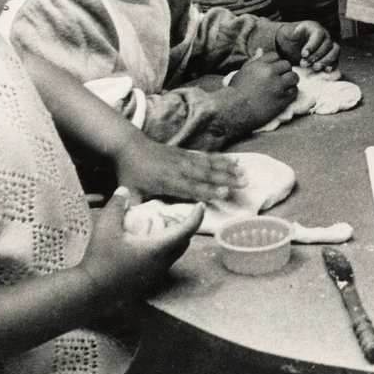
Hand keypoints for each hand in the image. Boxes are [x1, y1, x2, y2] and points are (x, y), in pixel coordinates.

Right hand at [78, 188, 202, 298]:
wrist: (90, 292)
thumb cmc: (100, 259)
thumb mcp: (106, 227)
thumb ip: (117, 206)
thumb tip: (124, 190)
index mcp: (158, 249)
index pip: (186, 230)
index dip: (196, 216)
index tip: (201, 206)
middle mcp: (161, 263)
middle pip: (183, 242)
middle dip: (183, 226)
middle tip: (173, 214)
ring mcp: (154, 274)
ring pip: (174, 253)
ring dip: (172, 238)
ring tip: (159, 225)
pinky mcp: (146, 281)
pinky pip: (163, 261)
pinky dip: (162, 248)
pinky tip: (145, 242)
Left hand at [112, 135, 243, 200]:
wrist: (128, 146)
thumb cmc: (129, 173)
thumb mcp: (130, 194)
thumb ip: (139, 210)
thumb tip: (144, 227)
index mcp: (167, 181)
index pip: (190, 187)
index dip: (207, 190)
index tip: (225, 193)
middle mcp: (179, 168)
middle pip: (206, 174)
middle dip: (227, 178)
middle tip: (245, 182)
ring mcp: (184, 159)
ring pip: (209, 164)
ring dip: (228, 168)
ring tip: (245, 172)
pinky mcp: (185, 153)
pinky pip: (206, 157)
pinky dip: (221, 159)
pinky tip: (234, 160)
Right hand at [232, 53, 300, 125]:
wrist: (235, 111)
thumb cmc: (235, 92)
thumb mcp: (242, 72)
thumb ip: (253, 61)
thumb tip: (261, 49)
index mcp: (258, 64)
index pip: (275, 55)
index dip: (275, 63)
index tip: (273, 70)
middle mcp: (269, 72)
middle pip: (286, 65)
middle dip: (284, 71)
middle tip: (280, 79)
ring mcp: (277, 85)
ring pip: (294, 76)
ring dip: (291, 81)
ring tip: (285, 86)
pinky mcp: (282, 98)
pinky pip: (294, 90)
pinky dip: (291, 92)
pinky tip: (284, 95)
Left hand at [276, 21, 338, 70]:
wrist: (290, 45)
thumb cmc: (289, 38)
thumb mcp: (288, 33)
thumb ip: (292, 32)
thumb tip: (298, 29)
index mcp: (315, 28)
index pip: (319, 34)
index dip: (313, 45)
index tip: (303, 54)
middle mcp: (324, 36)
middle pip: (328, 44)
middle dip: (317, 55)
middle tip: (304, 63)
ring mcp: (329, 46)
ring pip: (336, 51)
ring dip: (327, 60)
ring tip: (315, 67)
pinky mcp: (330, 56)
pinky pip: (336, 59)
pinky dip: (333, 65)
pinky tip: (325, 70)